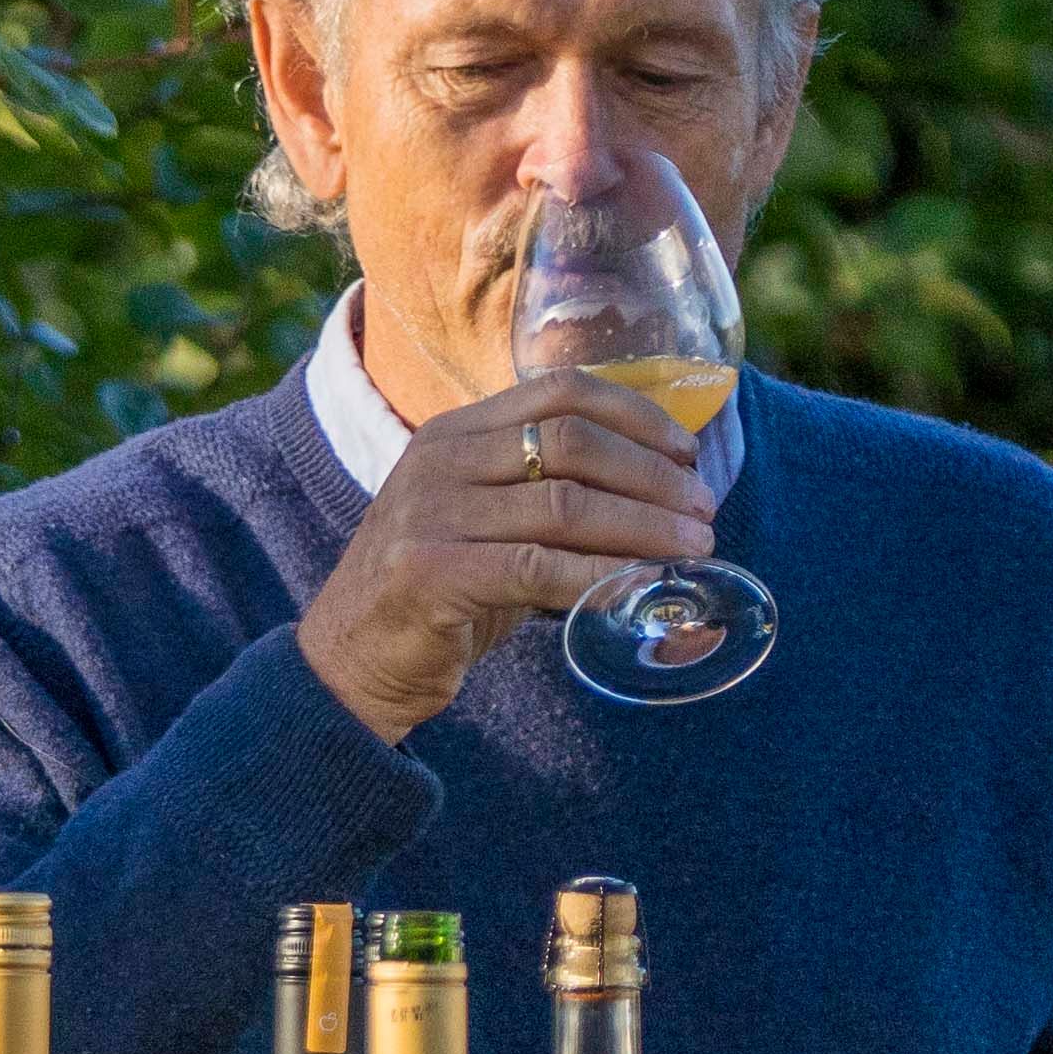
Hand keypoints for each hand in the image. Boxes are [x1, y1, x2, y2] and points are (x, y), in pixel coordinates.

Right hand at [296, 370, 716, 741]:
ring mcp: (431, 513)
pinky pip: (539, 567)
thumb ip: (546, 497)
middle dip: (652, 474)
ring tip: (693, 550)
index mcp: (454, 432)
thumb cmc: (438, 597)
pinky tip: (639, 589)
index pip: (559, 390)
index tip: (688, 452)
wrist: (349, 662)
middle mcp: (439, 459)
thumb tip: (661, 494)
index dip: (636, 414)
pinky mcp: (432, 573)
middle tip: (703, 511)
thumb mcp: (486, 524)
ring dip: (643, 527)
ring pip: (566, 504)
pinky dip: (601, 577)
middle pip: (572, 441)